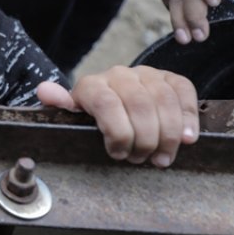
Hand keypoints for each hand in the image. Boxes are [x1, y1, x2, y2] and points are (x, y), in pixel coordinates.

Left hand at [37, 66, 198, 167]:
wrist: (112, 101)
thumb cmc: (93, 119)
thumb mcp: (73, 117)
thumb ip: (61, 105)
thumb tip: (44, 91)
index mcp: (92, 85)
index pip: (107, 104)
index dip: (117, 133)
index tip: (119, 154)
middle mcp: (120, 75)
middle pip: (139, 105)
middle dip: (144, 139)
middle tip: (141, 160)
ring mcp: (147, 74)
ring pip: (164, 101)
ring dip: (168, 135)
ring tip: (161, 158)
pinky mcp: (170, 78)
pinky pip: (184, 91)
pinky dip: (189, 117)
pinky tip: (188, 138)